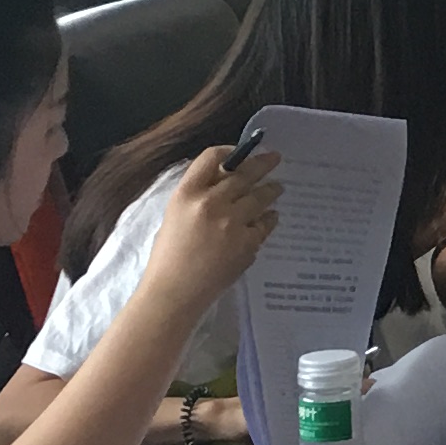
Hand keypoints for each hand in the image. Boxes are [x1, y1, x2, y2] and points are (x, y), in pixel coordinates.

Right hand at [142, 144, 278, 306]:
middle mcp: (211, 203)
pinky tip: (270, 218)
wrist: (174, 293)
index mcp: (186, 194)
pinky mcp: (248, 242)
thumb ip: (198, 197)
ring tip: (277, 188)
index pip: (211, 157)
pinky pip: (266, 224)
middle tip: (274, 158)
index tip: (239, 152)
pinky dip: (269, 219)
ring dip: (271, 190)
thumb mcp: (174, 217)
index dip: (229, 151)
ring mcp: (232, 223)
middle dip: (262, 163)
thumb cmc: (167, 258)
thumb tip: (224, 182)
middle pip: (243, 173)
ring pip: (260, 196)